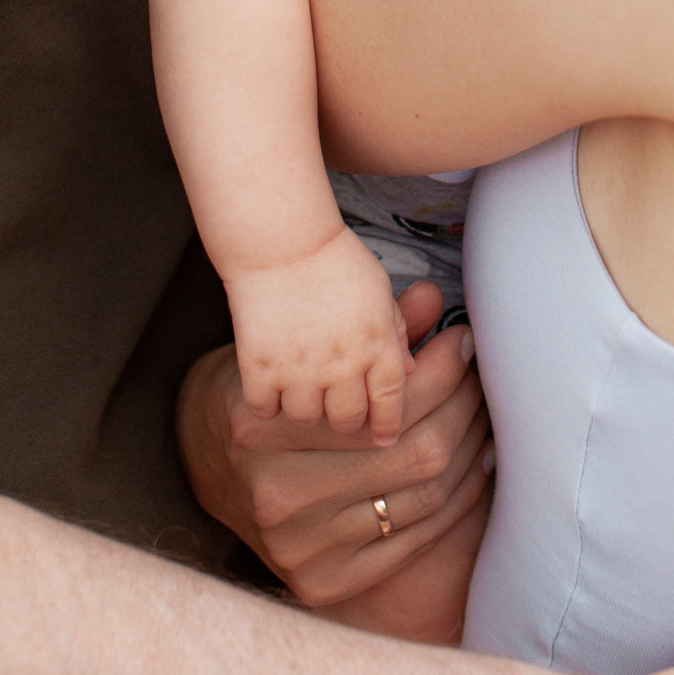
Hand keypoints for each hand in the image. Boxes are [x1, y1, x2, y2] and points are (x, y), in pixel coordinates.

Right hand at [178, 282, 491, 607]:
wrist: (206, 468)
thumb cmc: (260, 398)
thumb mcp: (298, 355)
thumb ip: (366, 333)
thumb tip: (433, 300)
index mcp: (261, 429)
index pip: (383, 400)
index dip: (439, 368)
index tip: (463, 340)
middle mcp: (276, 495)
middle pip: (412, 451)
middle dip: (462, 406)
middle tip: (481, 376)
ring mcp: (299, 546)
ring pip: (421, 496)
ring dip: (468, 451)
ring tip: (485, 415)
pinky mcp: (321, 582)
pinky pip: (413, 541)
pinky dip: (455, 501)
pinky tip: (473, 466)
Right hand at [230, 227, 411, 439]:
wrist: (281, 239)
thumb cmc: (334, 259)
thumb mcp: (378, 291)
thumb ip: (397, 334)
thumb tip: (412, 372)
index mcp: (377, 344)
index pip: (390, 404)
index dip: (387, 425)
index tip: (382, 435)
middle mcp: (342, 363)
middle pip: (348, 421)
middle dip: (345, 416)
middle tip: (337, 402)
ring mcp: (300, 368)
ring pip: (306, 418)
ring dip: (305, 407)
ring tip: (302, 388)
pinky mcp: (260, 366)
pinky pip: (265, 407)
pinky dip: (267, 401)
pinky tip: (271, 382)